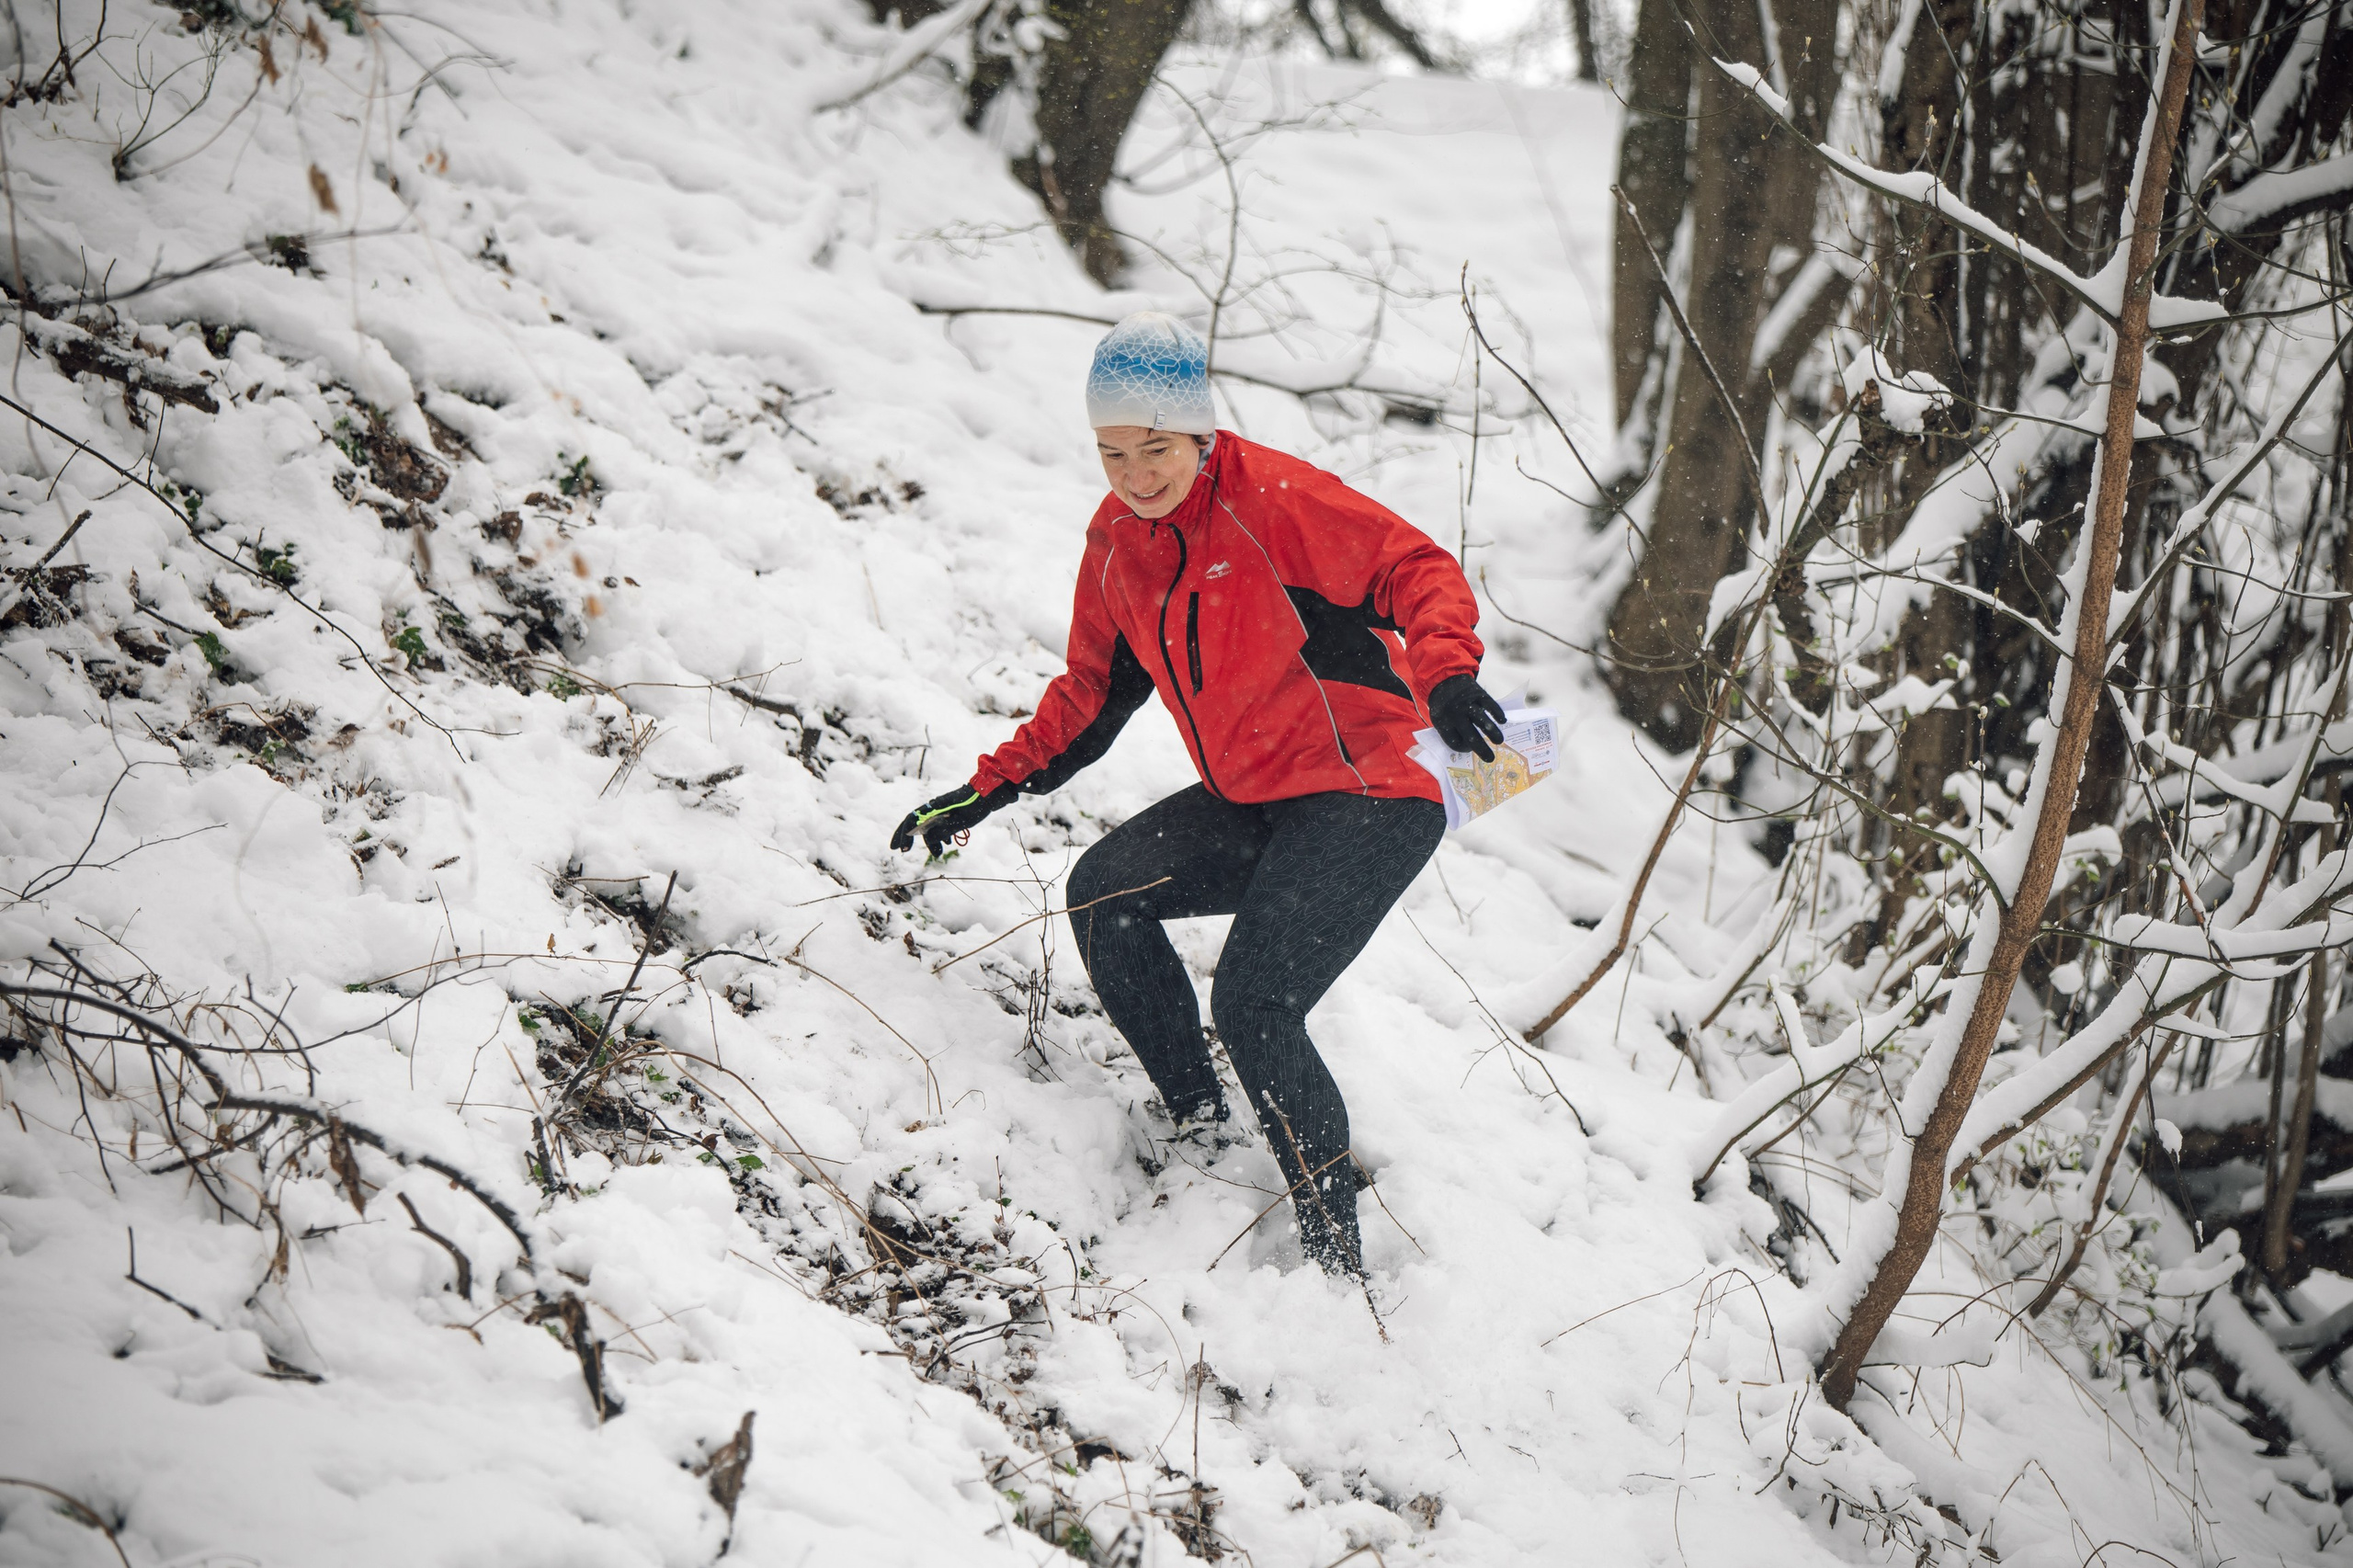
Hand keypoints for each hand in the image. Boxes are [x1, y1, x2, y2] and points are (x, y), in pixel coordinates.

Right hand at [889, 784, 1011, 856]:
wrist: (989, 795)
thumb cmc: (975, 807)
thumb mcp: (960, 822)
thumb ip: (943, 830)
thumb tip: (927, 838)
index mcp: (934, 807)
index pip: (912, 819)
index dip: (903, 834)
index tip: (901, 849)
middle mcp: (934, 807)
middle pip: (916, 822)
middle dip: (910, 838)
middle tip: (903, 852)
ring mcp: (941, 809)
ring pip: (930, 825)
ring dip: (931, 841)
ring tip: (939, 854)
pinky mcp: (949, 811)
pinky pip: (939, 824)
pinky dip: (940, 835)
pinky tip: (948, 844)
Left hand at [1428, 674, 1505, 760]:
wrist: (1444, 679)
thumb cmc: (1443, 705)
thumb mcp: (1438, 719)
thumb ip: (1451, 732)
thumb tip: (1469, 748)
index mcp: (1443, 722)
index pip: (1453, 742)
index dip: (1463, 748)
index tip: (1470, 748)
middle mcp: (1455, 713)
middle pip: (1469, 734)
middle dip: (1481, 749)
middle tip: (1490, 759)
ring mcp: (1467, 703)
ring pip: (1481, 719)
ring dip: (1492, 732)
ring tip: (1499, 741)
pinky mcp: (1478, 693)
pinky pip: (1489, 704)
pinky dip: (1496, 713)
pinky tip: (1502, 721)